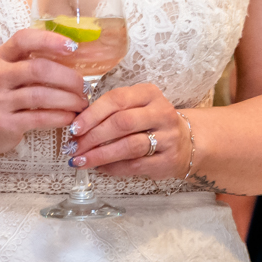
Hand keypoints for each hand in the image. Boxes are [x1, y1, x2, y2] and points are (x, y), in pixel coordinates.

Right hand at [0, 28, 91, 159]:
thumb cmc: (1, 93)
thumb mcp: (9, 71)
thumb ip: (33, 61)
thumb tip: (75, 57)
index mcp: (1, 57)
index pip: (23, 40)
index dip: (49, 40)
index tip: (73, 46)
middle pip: (38, 69)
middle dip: (68, 78)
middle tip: (84, 86)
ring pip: (41, 96)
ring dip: (68, 100)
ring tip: (81, 103)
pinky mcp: (4, 123)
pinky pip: (39, 118)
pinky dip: (60, 117)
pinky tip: (70, 117)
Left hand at [69, 82, 189, 177]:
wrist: (187, 141)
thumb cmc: (150, 121)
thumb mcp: (136, 106)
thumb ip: (111, 111)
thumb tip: (77, 126)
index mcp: (149, 93)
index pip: (116, 99)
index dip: (92, 114)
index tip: (74, 128)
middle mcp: (162, 113)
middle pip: (122, 123)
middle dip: (93, 136)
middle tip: (74, 147)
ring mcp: (168, 137)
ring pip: (129, 146)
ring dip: (101, 155)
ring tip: (81, 160)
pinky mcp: (169, 160)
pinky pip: (136, 165)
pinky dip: (114, 168)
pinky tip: (100, 168)